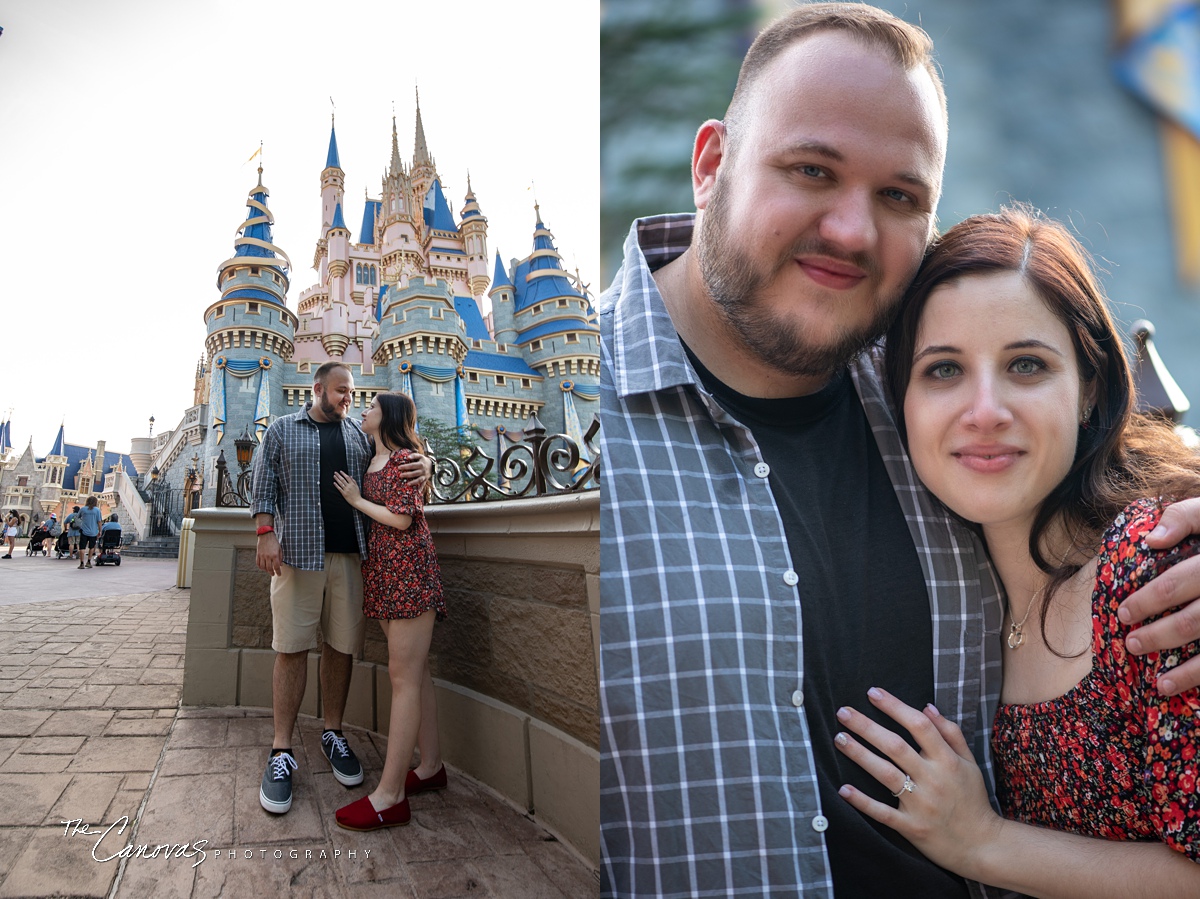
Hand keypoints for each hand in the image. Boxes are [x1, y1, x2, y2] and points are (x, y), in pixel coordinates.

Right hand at [256, 530, 282, 575]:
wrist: (266, 536)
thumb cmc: (274, 542)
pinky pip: (258, 563)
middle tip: (273, 574)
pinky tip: (263, 567)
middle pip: (269, 568)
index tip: (279, 574)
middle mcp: (268, 556)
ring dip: (266, 571)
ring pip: (263, 567)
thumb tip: (280, 565)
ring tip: (268, 571)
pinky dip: (260, 567)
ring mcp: (262, 556)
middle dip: (272, 573)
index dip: (278, 572)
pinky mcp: (258, 554)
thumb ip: (280, 557)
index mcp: (275, 555)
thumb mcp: (280, 549)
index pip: (276, 567)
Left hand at [332, 471, 361, 505]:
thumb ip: (354, 481)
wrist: (357, 501)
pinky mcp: (344, 494)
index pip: (347, 477)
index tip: (340, 471)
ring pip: (340, 483)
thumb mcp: (357, 486)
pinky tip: (334, 483)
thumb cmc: (357, 494)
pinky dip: (336, 485)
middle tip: (335, 472)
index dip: (343, 474)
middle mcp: (349, 486)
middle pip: (342, 479)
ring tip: (334, 476)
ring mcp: (346, 490)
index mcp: (352, 484)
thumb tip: (350, 476)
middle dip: (338, 475)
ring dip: (337, 479)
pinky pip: (339, 489)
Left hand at [396, 452, 431, 489]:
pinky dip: (421, 488)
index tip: (399, 467)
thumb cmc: (424, 460)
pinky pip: (423, 484)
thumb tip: (407, 457)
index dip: (406, 466)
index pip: (412, 465)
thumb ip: (414, 455)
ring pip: (419, 480)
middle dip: (407, 474)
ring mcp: (424, 476)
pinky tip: (418, 492)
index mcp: (421, 464)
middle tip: (400, 475)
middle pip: (414, 473)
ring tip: (407, 484)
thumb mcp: (420, 456)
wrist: (433, 465)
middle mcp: (423, 470)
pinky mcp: (426, 479)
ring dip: (413, 482)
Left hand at [833, 687, 1000, 878]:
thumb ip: (950, 734)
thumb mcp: (969, 763)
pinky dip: (862, 802)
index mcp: (947, 761)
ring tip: (839, 738)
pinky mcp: (912, 827)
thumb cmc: (973, 799)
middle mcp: (933, 780)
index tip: (873, 693)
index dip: (895, 707)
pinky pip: (882, 813)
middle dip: (867, 727)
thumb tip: (927, 707)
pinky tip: (843, 789)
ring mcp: (921, 804)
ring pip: (886, 775)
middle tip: (843, 712)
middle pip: (896, 747)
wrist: (983, 846)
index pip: (919, 726)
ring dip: (860, 755)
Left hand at [1118, 497, 1199, 694]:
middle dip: (1160, 636)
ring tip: (1159, 684)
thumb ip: (1186, 517)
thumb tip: (1152, 540)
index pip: (1178, 582)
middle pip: (1195, 620)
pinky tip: (1192, 691)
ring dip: (1189, 672)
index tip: (1123, 614)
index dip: (1147, 600)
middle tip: (1132, 645)